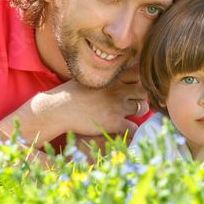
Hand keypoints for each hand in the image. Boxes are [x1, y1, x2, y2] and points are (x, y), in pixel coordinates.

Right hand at [31, 75, 148, 139]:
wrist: (59, 108)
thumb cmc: (69, 94)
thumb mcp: (88, 79)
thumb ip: (102, 78)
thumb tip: (106, 78)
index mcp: (112, 78)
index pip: (137, 73)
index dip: (140, 80)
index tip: (135, 86)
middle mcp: (118, 90)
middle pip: (144, 90)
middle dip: (142, 96)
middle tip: (135, 102)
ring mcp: (117, 106)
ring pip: (142, 108)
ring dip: (139, 112)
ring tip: (129, 115)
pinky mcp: (114, 122)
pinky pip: (134, 128)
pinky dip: (133, 131)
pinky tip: (127, 130)